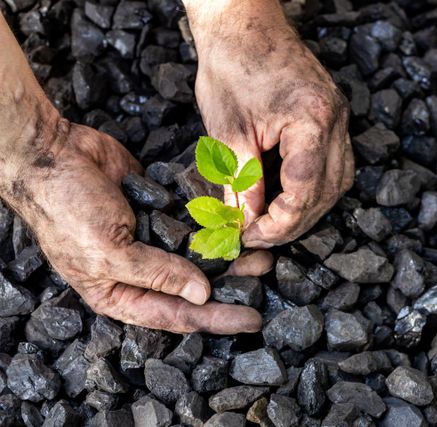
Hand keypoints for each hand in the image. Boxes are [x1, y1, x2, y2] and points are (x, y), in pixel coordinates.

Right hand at [2, 118, 270, 333]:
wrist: (52, 154)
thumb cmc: (66, 209)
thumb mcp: (108, 251)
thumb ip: (156, 274)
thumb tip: (201, 295)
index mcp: (119, 293)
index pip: (176, 316)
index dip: (216, 318)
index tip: (251, 319)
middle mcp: (138, 271)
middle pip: (193, 286)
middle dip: (230, 281)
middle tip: (265, 271)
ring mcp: (150, 238)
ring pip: (198, 253)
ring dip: (227, 251)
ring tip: (260, 247)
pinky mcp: (158, 210)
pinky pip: (192, 221)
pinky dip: (213, 221)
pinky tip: (237, 221)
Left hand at [185, 0, 354, 247]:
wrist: (243, 23)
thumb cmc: (231, 66)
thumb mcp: (228, 131)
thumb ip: (241, 183)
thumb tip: (245, 224)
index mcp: (312, 120)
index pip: (305, 191)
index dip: (279, 223)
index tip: (251, 236)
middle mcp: (335, 121)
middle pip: (328, 192)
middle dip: (294, 222)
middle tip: (260, 235)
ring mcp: (338, 118)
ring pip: (337, 182)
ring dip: (308, 208)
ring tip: (274, 221)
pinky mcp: (331, 117)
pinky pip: (334, 164)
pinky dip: (313, 187)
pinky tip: (289, 195)